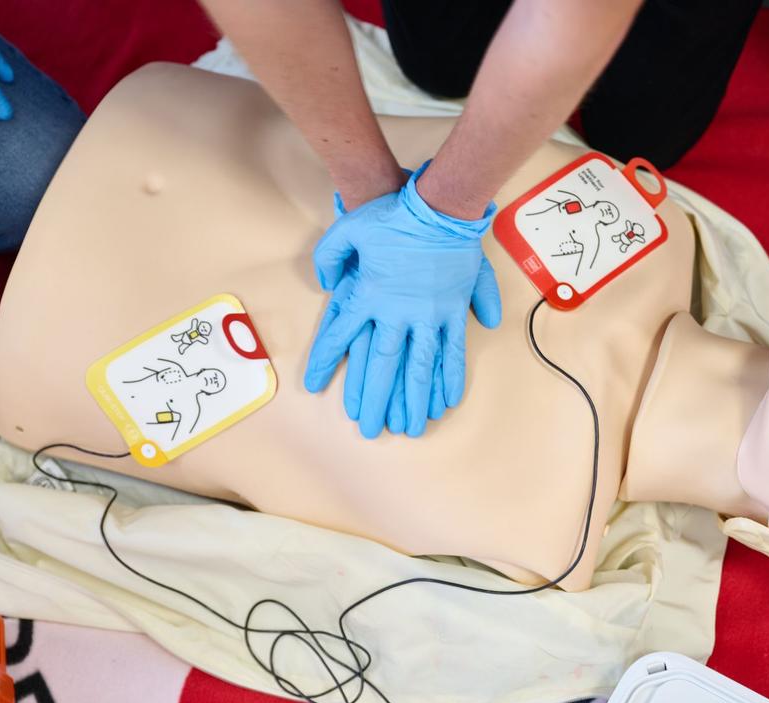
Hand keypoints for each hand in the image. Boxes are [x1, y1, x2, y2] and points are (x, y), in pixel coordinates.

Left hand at [304, 161, 501, 437]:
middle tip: (369, 430)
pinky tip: (446, 401)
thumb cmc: (392, 216)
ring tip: (411, 428)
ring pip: (420, 367)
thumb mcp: (348, 229)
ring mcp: (429, 314)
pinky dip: (449, 378)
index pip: (341, 336)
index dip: (326, 362)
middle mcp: (398, 312)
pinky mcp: (453, 310)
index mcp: (369, 295)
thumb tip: (325, 283)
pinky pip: (452, 351)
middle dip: (375, 400)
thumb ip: (329, 257)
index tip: (315, 387)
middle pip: (383, 365)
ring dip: (415, 401)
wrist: (439, 206)